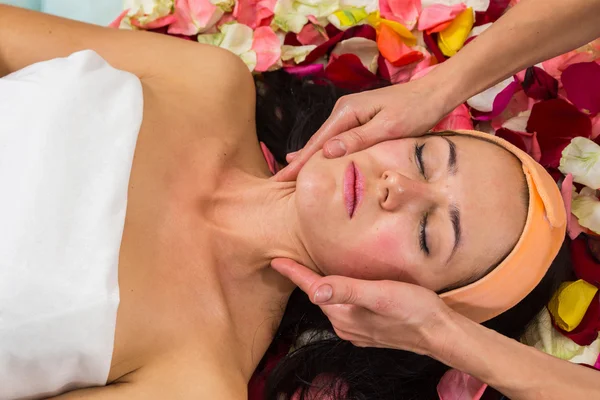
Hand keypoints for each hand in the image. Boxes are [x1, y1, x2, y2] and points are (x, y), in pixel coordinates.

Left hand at [271, 258, 453, 355]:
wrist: (439, 333)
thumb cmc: (412, 309)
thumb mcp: (379, 294)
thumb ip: (347, 291)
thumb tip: (315, 290)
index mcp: (343, 314)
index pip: (311, 289)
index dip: (294, 273)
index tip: (276, 260)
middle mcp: (345, 324)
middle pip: (319, 296)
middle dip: (305, 279)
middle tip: (293, 259)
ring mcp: (356, 329)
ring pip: (332, 303)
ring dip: (323, 287)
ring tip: (315, 269)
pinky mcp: (369, 329)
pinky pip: (345, 310)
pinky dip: (339, 296)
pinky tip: (345, 287)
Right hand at [274, 77, 447, 181]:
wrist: (433, 94)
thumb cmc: (415, 111)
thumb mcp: (388, 128)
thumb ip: (358, 139)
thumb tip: (327, 152)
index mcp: (346, 112)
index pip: (317, 143)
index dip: (299, 163)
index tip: (281, 178)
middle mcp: (343, 111)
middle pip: (317, 142)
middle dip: (298, 162)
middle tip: (279, 182)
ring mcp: (350, 114)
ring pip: (326, 142)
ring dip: (310, 158)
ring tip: (291, 175)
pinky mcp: (359, 120)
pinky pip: (337, 140)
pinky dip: (326, 153)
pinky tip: (317, 161)